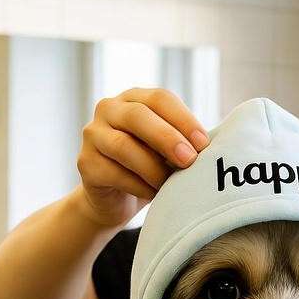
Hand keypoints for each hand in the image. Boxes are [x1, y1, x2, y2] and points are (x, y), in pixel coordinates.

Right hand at [76, 87, 209, 227]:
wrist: (118, 200)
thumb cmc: (151, 168)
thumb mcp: (169, 149)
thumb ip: (184, 141)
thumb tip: (214, 145)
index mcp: (134, 98)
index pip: (160, 98)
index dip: (183, 119)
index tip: (204, 143)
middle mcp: (109, 109)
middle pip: (138, 116)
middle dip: (167, 138)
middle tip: (189, 160)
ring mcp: (93, 135)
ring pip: (123, 146)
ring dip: (153, 167)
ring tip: (171, 183)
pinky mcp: (85, 163)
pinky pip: (113, 172)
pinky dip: (139, 186)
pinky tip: (154, 194)